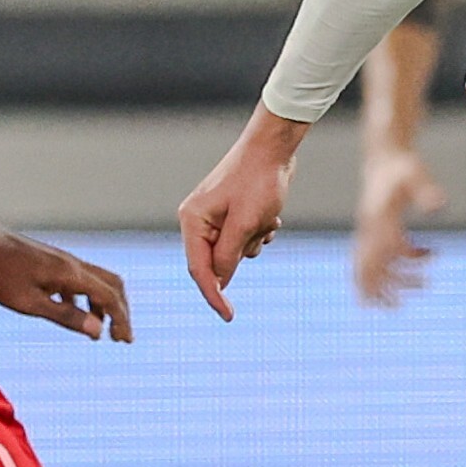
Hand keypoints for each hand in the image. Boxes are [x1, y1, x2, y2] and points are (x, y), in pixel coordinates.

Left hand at [0, 228, 128, 341]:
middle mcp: (72, 264)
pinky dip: (85, 298)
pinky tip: (75, 312)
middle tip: (121, 337)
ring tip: (100, 330)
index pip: (110, 297)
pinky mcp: (50, 263)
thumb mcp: (31, 302)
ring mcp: (62, 261)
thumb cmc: (0, 274)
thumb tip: (97, 330)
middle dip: (121, 311)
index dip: (122, 320)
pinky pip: (78, 280)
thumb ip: (65, 315)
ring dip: (103, 305)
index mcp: (71, 273)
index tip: (125, 341)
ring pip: (96, 281)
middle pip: (112, 285)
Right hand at [177, 110, 306, 322]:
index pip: (199, 269)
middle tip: (260, 231)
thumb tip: (220, 283)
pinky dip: (258, 234)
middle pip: (216, 261)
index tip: (228, 317)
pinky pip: (242, 240)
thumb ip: (229, 256)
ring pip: (234, 252)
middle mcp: (198, 221)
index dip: (213, 295)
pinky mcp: (230, 215)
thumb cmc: (258, 181)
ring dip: (254, 243)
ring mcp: (213, 218)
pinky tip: (269, 216)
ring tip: (266, 218)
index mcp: (192, 221)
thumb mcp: (245, 223)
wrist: (273, 149)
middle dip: (242, 254)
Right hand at [352, 144, 445, 308]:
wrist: (383, 156)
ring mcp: (367, 231)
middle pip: (368, 267)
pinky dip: (389, 267)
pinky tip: (421, 258)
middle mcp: (369, 228)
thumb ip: (425, 191)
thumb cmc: (401, 166)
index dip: (402, 268)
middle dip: (380, 288)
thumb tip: (437, 204)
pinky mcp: (371, 230)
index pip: (386, 251)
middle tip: (398, 304)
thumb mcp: (416, 175)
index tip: (421, 278)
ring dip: (378, 285)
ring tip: (394, 302)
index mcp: (378, 218)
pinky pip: (371, 258)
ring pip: (364, 267)